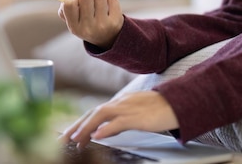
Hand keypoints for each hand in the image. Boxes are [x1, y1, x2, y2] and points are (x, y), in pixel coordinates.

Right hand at [58, 0, 123, 48]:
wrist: (108, 39)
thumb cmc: (87, 25)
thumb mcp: (74, 22)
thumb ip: (64, 10)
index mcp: (74, 28)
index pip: (68, 3)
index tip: (78, 2)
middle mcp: (88, 28)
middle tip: (91, 4)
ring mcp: (103, 25)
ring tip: (100, 5)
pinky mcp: (116, 21)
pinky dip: (111, 2)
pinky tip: (110, 11)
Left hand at [59, 91, 178, 148]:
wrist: (179, 102)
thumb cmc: (159, 110)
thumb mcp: (134, 114)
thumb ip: (117, 122)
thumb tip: (100, 132)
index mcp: (119, 103)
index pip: (94, 112)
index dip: (79, 123)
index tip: (67, 135)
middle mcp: (120, 103)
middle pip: (92, 113)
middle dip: (76, 126)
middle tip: (62, 140)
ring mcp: (129, 108)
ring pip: (101, 115)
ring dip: (86, 127)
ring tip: (75, 139)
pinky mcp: (138, 116)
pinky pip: (119, 122)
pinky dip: (106, 128)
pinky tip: (97, 136)